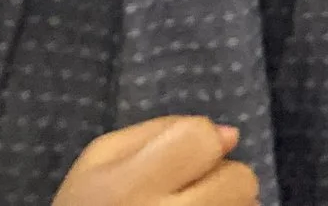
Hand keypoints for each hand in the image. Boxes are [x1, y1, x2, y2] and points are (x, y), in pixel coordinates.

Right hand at [53, 117, 256, 205]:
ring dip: (228, 202)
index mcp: (131, 186)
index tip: (185, 155)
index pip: (203, 140)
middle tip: (191, 189)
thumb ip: (162, 130)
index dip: (201, 141)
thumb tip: (229, 135)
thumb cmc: (87, 204)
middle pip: (240, 179)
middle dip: (220, 177)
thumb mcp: (100, 158)